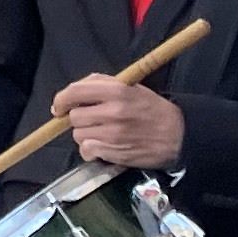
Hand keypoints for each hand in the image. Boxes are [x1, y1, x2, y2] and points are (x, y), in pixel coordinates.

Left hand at [58, 71, 186, 169]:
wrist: (178, 135)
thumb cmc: (153, 109)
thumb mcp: (131, 87)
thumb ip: (102, 83)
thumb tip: (74, 91)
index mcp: (116, 91)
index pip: (75, 92)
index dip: (61, 100)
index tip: (59, 106)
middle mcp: (112, 112)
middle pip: (75, 117)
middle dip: (79, 119)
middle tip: (92, 120)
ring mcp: (113, 134)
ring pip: (79, 135)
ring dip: (85, 135)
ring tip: (101, 132)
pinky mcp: (114, 153)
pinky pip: (87, 151)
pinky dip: (90, 150)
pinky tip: (102, 146)